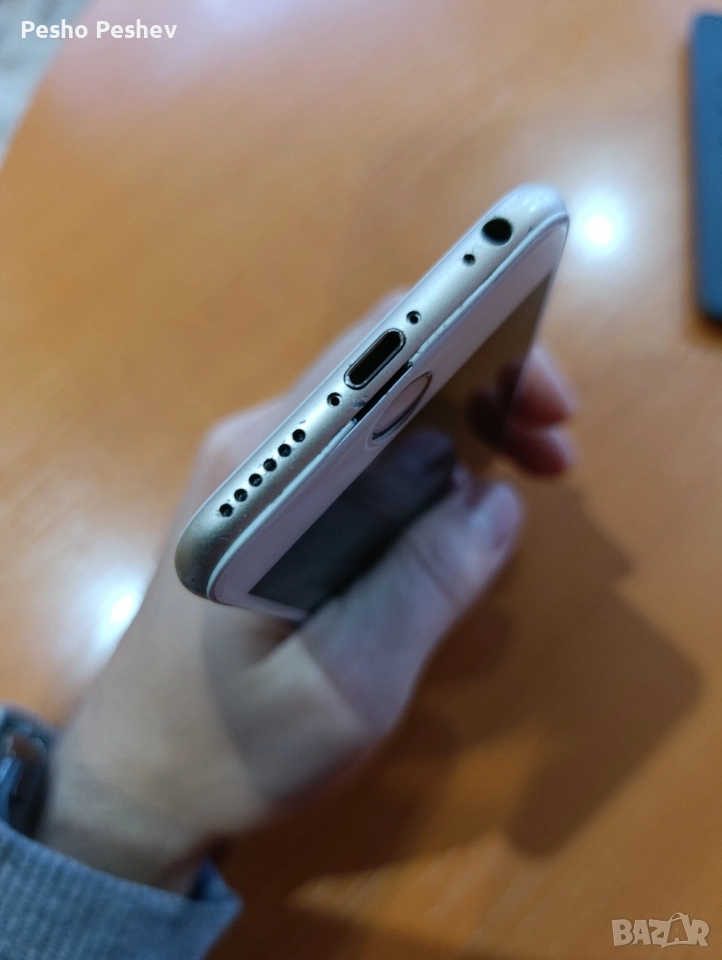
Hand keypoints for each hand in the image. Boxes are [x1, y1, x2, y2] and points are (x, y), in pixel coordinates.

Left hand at [38, 294, 575, 891]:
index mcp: (263, 472)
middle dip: (483, 389)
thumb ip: (422, 586)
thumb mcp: (345, 685)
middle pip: (385, 372)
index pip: (376, 356)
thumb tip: (497, 498)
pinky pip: (360, 459)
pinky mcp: (268, 507)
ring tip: (529, 476)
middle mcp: (256, 448)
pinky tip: (463, 511)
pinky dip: (425, 467)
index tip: (544, 403)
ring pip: (378, 414)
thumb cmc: (231, 745)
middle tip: (554, 451)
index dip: (475, 347)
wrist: (139, 778)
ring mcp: (257, 475)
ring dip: (461, 428)